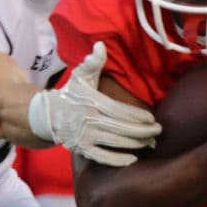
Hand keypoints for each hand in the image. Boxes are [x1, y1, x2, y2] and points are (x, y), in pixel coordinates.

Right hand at [29, 42, 160, 166]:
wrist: (47, 116)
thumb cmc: (70, 94)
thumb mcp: (80, 76)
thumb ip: (93, 62)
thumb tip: (100, 45)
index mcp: (92, 102)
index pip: (119, 110)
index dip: (137, 115)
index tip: (151, 118)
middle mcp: (89, 120)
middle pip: (121, 127)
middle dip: (143, 131)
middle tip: (159, 132)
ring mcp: (85, 136)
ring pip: (115, 142)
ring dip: (136, 144)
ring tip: (152, 143)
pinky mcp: (82, 149)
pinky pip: (102, 157)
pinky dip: (118, 160)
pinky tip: (133, 160)